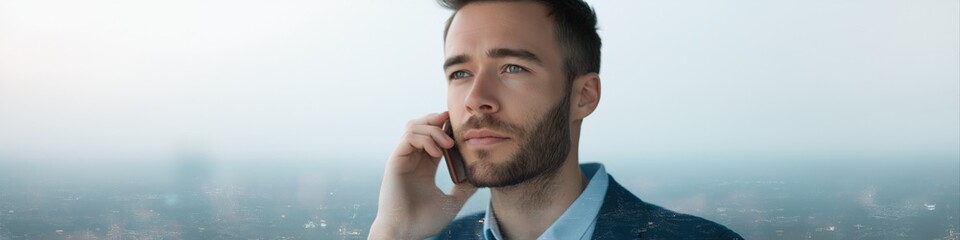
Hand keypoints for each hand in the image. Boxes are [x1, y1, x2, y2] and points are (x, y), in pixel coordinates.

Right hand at [369, 112, 477, 239]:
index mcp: (424, 166)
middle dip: (438, 120)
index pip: (435, 137)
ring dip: (433, 129)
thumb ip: (464, 189)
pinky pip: (409, 137)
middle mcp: (412, 159)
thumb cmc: (423, 221)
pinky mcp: (395, 160)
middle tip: (455, 127)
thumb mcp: (451, 203)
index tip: (464, 131)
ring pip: (414, 126)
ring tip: (448, 144)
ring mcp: (403, 158)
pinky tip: (436, 153)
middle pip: (421, 125)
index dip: (447, 128)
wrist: (405, 232)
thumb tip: (479, 179)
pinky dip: (424, 138)